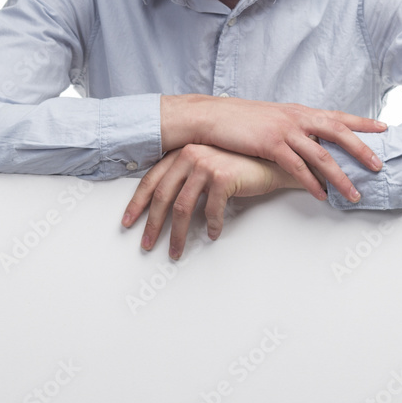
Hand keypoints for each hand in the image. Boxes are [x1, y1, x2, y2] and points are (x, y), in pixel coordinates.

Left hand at [121, 144, 296, 259]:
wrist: (273, 160)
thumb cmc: (239, 165)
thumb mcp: (206, 166)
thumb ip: (185, 178)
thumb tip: (162, 207)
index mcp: (181, 152)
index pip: (151, 180)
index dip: (137, 204)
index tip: (128, 222)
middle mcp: (190, 154)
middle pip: (162, 196)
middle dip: (153, 225)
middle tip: (148, 244)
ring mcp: (206, 164)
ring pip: (182, 208)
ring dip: (178, 235)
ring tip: (177, 250)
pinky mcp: (223, 176)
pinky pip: (211, 211)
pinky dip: (211, 226)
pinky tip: (212, 233)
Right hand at [160, 95, 385, 203]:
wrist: (211, 115)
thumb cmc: (240, 119)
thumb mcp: (273, 118)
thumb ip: (293, 127)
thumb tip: (310, 140)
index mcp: (299, 111)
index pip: (337, 115)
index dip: (361, 122)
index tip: (384, 128)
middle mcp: (296, 118)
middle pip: (338, 133)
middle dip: (361, 150)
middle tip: (379, 166)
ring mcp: (284, 130)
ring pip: (321, 155)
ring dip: (340, 177)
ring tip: (354, 193)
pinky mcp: (270, 144)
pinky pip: (296, 167)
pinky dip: (311, 183)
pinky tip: (321, 195)